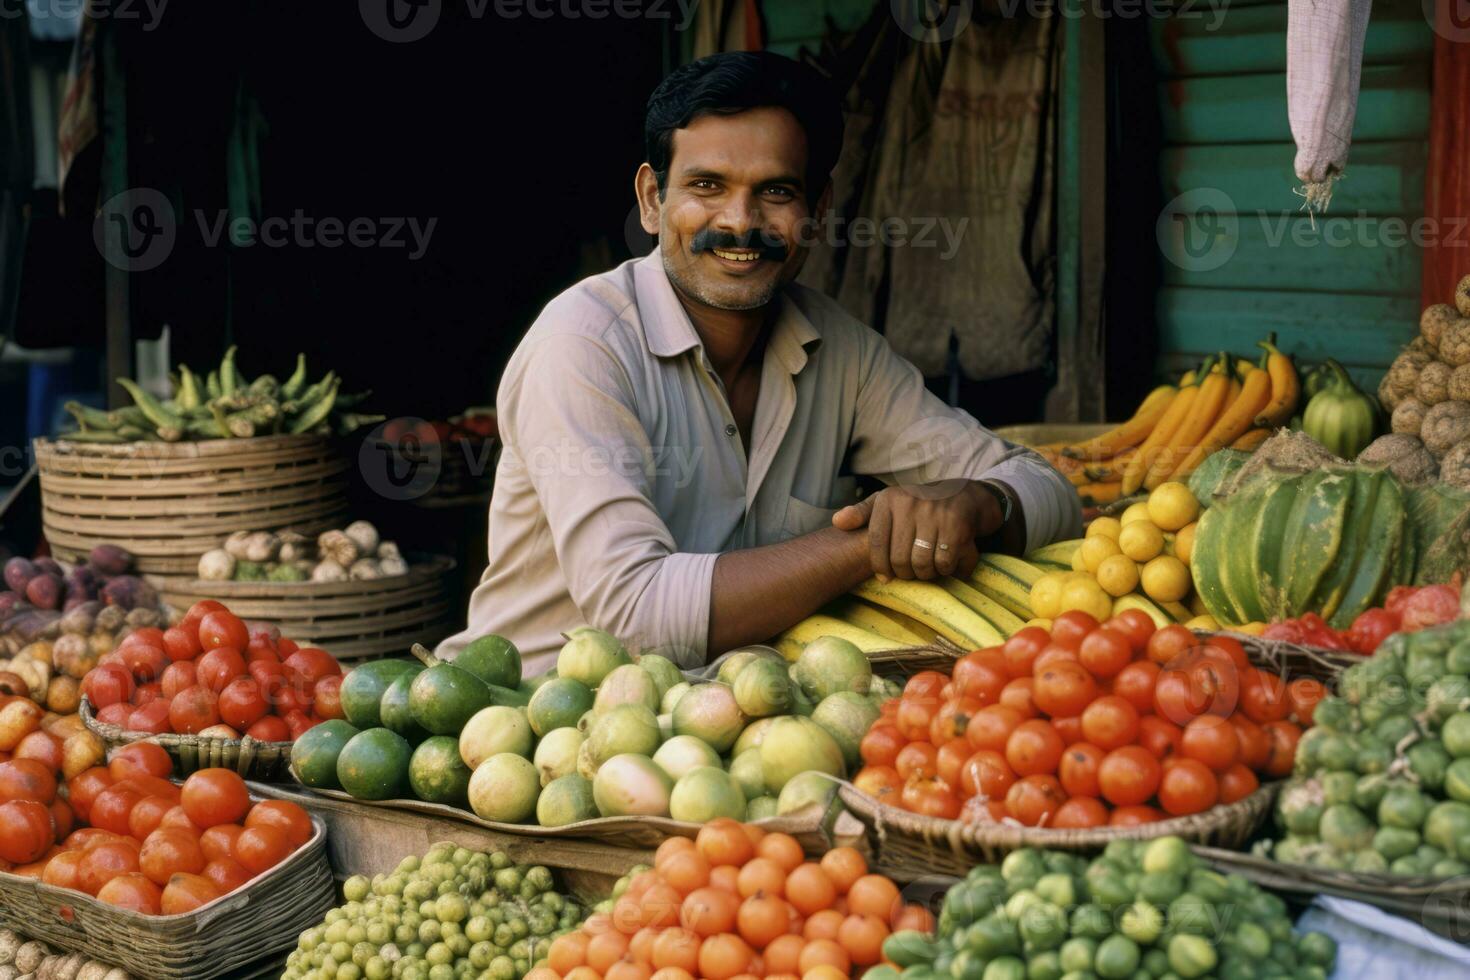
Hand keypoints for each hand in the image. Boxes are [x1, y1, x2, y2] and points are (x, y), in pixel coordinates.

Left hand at [833, 484, 1002, 580]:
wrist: (966, 495)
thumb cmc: (919, 505)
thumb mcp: (889, 503)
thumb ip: (862, 513)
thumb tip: (837, 522)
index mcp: (889, 499)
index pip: (876, 543)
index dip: (880, 566)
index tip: (886, 576)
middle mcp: (910, 503)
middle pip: (899, 559)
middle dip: (906, 573)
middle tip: (913, 571)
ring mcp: (934, 513)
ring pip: (921, 564)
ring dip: (927, 574)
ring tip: (929, 567)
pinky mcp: (956, 526)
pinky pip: (943, 563)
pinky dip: (946, 570)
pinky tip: (947, 563)